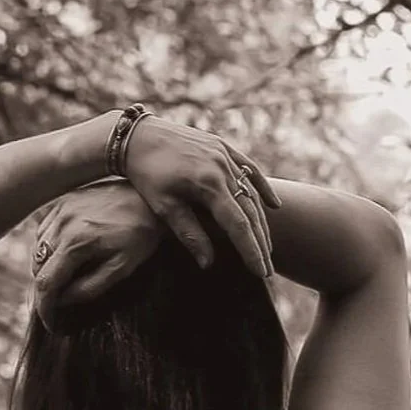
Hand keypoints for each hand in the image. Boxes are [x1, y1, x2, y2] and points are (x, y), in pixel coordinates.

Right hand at [33, 180, 161, 327]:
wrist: (147, 198)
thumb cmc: (141, 234)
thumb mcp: (122, 267)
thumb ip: (91, 286)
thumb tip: (64, 300)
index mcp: (75, 244)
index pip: (47, 284)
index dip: (45, 309)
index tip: (51, 325)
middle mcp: (60, 225)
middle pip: (38, 269)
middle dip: (46, 291)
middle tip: (59, 307)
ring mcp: (58, 211)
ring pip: (37, 251)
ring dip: (45, 271)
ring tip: (63, 284)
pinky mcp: (61, 203)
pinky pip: (44, 232)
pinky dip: (48, 250)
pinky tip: (64, 257)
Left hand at [118, 115, 281, 277]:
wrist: (136, 136)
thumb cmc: (147, 175)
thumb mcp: (165, 207)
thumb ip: (190, 234)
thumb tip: (208, 264)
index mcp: (208, 185)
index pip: (238, 225)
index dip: (251, 251)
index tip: (261, 273)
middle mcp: (223, 168)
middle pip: (251, 212)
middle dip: (261, 243)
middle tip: (268, 270)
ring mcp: (225, 155)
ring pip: (252, 193)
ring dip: (261, 222)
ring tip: (266, 247)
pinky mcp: (222, 147)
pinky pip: (250, 169)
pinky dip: (262, 188)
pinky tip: (274, 206)